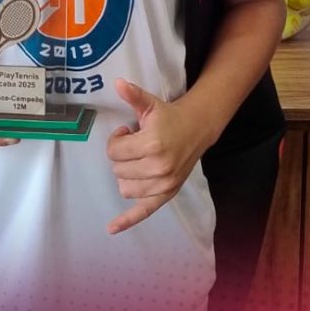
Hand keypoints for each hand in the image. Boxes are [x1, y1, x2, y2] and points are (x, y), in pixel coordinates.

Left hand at [105, 79, 207, 234]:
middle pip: (117, 169)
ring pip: (124, 188)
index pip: (114, 151)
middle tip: (135, 144)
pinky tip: (111, 228)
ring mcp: (163, 184)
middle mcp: (158, 167)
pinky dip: (126, 221)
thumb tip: (117, 82)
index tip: (127, 132)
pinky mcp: (166, 194)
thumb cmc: (169, 116)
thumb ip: (133, 95)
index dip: (117, 140)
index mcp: (152, 145)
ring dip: (126, 174)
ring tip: (139, 159)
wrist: (197, 128)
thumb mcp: (150, 104)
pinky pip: (142, 212)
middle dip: (121, 156)